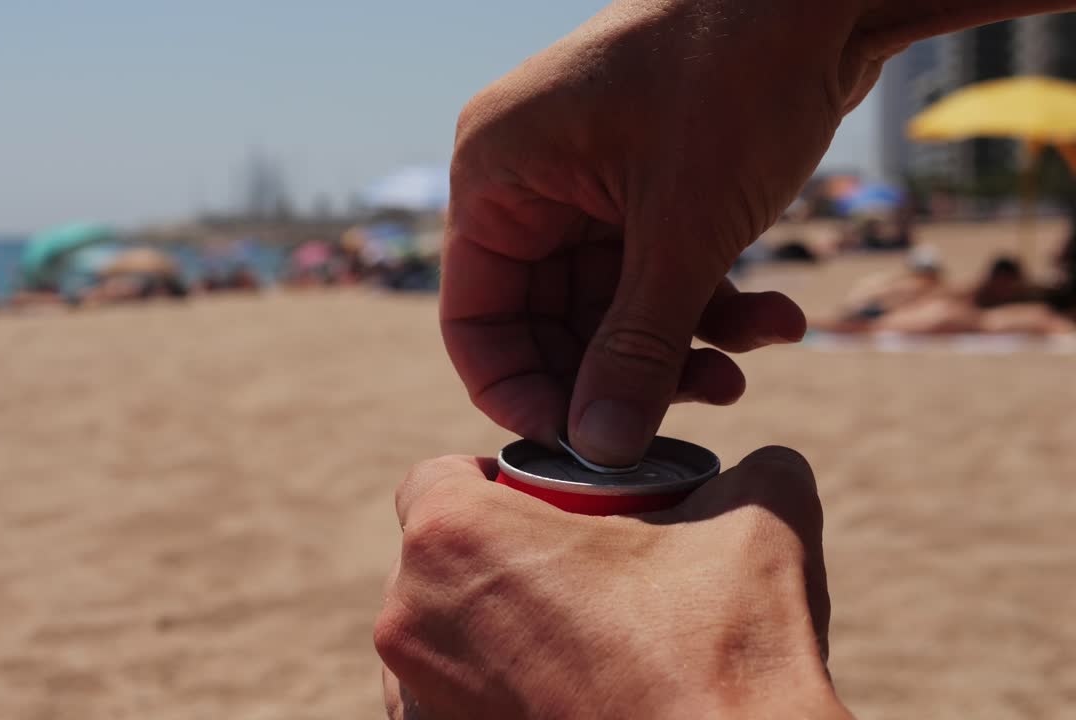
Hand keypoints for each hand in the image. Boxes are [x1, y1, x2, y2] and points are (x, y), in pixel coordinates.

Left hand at [375, 448, 850, 719]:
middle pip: (435, 562)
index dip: (494, 483)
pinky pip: (449, 707)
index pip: (439, 479)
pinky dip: (493, 698)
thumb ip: (748, 470)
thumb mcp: (757, 522)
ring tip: (577, 645)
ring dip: (490, 631)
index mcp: (454, 536)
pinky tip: (565, 699)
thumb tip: (766, 467)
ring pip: (439, 639)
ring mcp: (417, 703)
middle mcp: (409, 619)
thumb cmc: (726, 658)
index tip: (552, 508)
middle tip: (577, 577)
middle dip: (496, 559)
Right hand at [440, 0, 883, 465]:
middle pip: (549, 326)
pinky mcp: (650, 192)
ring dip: (680, 349)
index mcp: (497, 176)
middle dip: (622, 376)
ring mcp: (591, 188)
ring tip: (744, 367)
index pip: (474, 319)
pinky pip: (660, 277)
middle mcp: (531, 185)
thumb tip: (599, 448)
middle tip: (695, 408)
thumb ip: (638, 345)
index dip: (522, 393)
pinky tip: (777, 317)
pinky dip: (713, 308)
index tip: (585, 447)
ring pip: (613, 311)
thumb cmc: (736, 69)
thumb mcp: (685, 225)